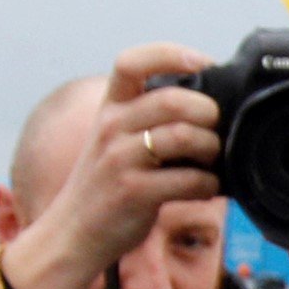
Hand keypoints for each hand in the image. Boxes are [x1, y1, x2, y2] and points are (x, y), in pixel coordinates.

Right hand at [0, 43, 220, 288]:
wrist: (73, 234)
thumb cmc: (107, 187)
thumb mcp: (115, 141)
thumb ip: (148, 120)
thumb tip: (208, 110)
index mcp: (109, 109)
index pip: (131, 62)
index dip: (169, 54)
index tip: (202, 62)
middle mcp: (111, 128)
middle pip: (173, 100)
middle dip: (209, 113)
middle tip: (216, 129)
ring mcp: (121, 160)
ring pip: (185, 136)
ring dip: (213, 149)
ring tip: (212, 161)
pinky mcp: (135, 192)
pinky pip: (191, 180)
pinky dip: (209, 185)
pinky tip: (205, 189)